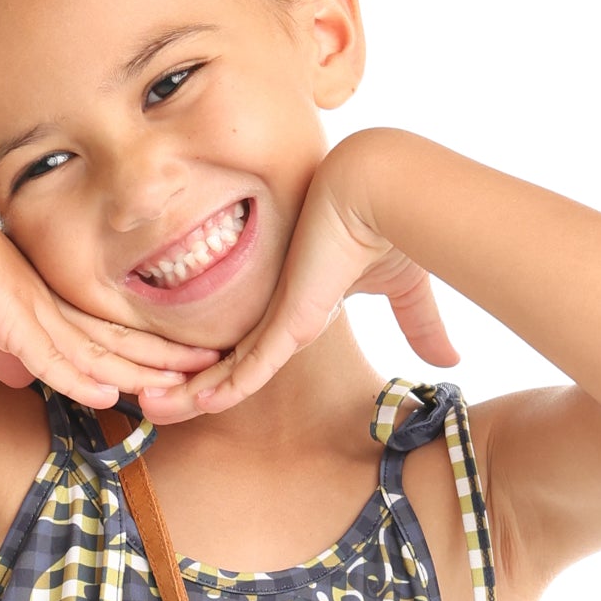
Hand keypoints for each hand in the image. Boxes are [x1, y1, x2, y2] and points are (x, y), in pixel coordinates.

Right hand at [0, 181, 217, 412]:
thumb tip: (16, 379)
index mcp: (46, 299)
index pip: (105, 331)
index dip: (144, 350)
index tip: (178, 363)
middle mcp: (51, 302)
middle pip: (118, 337)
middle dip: (165, 357)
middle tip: (211, 367)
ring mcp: (35, 307)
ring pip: (100, 349)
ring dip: (141, 371)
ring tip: (185, 384)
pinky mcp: (13, 315)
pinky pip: (55, 354)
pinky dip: (81, 378)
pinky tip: (111, 394)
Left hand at [139, 136, 456, 421]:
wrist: (381, 189)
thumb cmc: (394, 227)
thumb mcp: (407, 290)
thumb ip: (421, 327)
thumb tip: (450, 362)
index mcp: (301, 304)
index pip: (253, 348)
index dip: (226, 374)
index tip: (200, 395)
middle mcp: (279, 309)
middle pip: (224, 357)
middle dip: (188, 385)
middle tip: (155, 405)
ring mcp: (278, 314)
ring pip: (221, 366)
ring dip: (186, 393)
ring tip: (150, 410)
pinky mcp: (286, 320)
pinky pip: (244, 368)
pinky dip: (218, 391)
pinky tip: (192, 407)